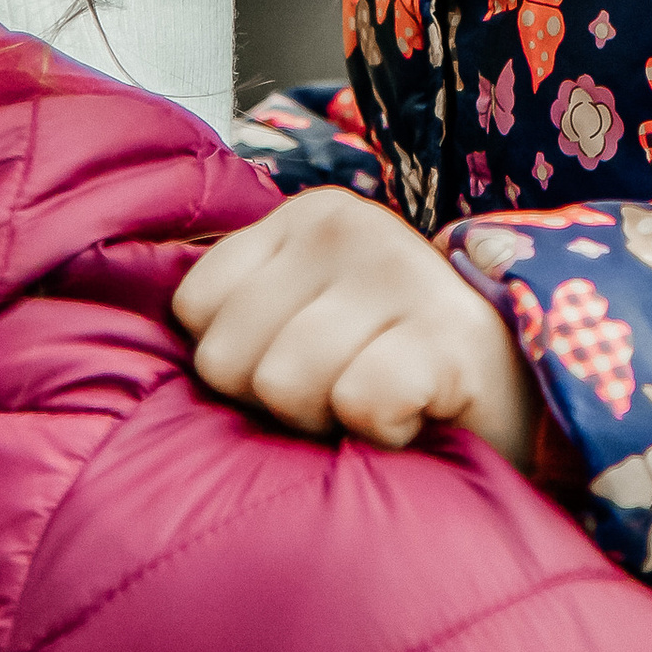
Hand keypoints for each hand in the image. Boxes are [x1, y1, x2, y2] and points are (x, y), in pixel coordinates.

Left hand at [174, 189, 538, 467]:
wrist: (534, 403)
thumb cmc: (402, 373)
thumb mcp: (313, 320)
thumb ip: (245, 316)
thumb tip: (117, 348)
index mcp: (306, 217)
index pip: (194, 308)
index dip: (238, 362)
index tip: (308, 363)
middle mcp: (351, 226)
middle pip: (227, 359)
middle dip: (280, 402)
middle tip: (349, 391)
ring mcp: (403, 274)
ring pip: (284, 387)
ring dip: (332, 422)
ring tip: (385, 404)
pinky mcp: (448, 336)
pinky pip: (359, 404)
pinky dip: (385, 434)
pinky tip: (419, 416)